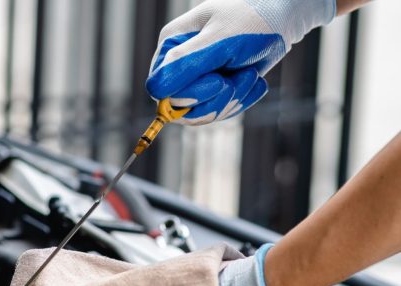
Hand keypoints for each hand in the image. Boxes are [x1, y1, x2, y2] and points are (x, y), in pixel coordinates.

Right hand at [146, 0, 335, 124]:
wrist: (281, 21)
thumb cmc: (250, 21)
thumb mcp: (220, 40)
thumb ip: (187, 63)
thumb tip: (154, 89)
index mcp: (170, 46)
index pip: (161, 90)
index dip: (188, 95)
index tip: (217, 82)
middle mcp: (177, 65)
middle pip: (181, 108)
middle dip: (216, 98)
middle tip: (240, 77)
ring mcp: (195, 80)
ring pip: (201, 114)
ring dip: (232, 99)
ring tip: (249, 75)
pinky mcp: (212, 92)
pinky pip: (218, 112)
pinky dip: (241, 101)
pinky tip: (252, 80)